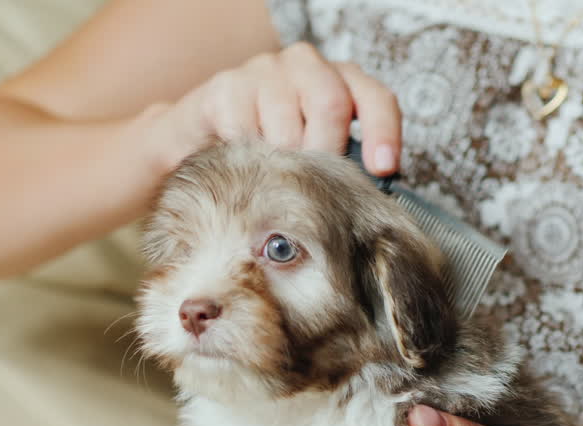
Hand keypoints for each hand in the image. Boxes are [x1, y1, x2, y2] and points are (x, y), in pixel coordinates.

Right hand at [140, 42, 401, 175]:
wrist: (199, 142)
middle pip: (331, 103)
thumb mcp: (311, 157)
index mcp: (338, 80)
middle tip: (311, 186)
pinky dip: (246, 160)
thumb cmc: (267, 155)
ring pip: (287, 125)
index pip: (374, 98)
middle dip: (324, 153)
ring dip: (281, 164)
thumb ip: (341, 167)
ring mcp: (264, 71)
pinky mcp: (226, 88)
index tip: (383, 169)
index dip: (383, 133)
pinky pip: (245, 132)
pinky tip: (241, 166)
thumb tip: (367, 203)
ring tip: (271, 180)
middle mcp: (304, 65)